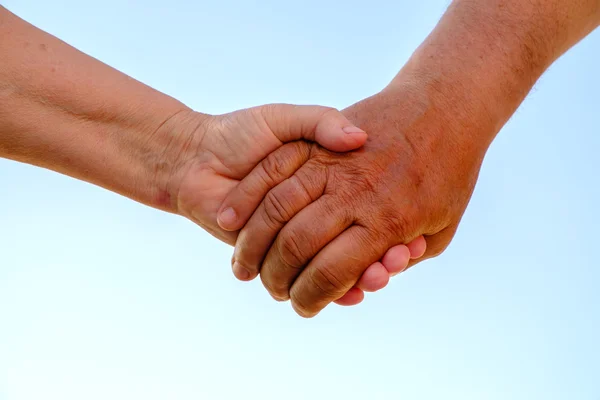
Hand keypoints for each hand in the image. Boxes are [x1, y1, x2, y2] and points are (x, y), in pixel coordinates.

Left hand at [156, 104, 425, 299]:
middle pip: (365, 244)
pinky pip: (314, 281)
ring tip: (383, 275)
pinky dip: (335, 290)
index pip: (374, 210)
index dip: (394, 221)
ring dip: (367, 274)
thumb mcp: (290, 120)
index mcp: (332, 183)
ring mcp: (305, 237)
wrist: (197, 158)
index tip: (411, 228)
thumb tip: (357, 137)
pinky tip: (356, 293)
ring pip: (346, 266)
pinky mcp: (280, 256)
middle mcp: (323, 213)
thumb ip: (321, 122)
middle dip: (384, 254)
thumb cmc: (245, 133)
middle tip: (401, 258)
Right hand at [219, 83, 488, 316]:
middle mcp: (355, 194)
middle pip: (297, 245)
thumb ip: (401, 258)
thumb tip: (369, 280)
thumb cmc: (449, 174)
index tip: (301, 308)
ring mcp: (332, 164)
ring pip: (278, 210)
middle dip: (277, 277)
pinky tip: (232, 221)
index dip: (310, 299)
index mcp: (386, 222)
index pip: (332, 274)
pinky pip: (273, 172)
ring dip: (253, 244)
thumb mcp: (441, 228)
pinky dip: (247, 200)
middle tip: (272, 289)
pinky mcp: (316, 141)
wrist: (443, 107)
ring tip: (244, 265)